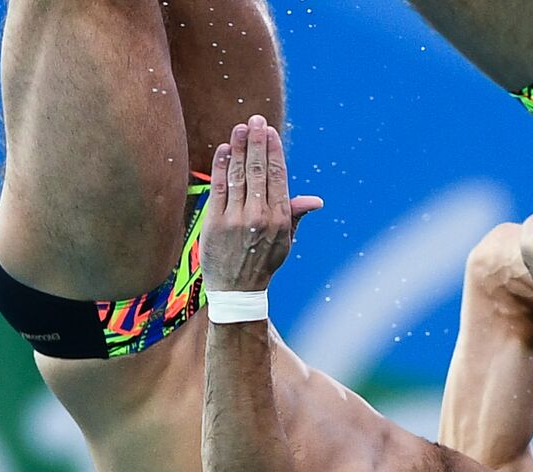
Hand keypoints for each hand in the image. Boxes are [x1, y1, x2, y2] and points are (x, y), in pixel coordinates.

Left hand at [202, 114, 323, 292]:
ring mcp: (237, 219)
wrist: (237, 290)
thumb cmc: (263, 262)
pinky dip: (222, 166)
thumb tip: (316, 201)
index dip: (273, 151)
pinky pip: (220, 187)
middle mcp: (260, 217)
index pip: (278, 177)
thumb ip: (295, 215)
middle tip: (255, 120)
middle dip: (257, 142)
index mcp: (281, 219)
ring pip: (239, 175)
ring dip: (240, 148)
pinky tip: (225, 149)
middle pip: (259, 170)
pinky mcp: (216, 222)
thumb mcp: (285, 242)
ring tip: (240, 128)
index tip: (270, 132)